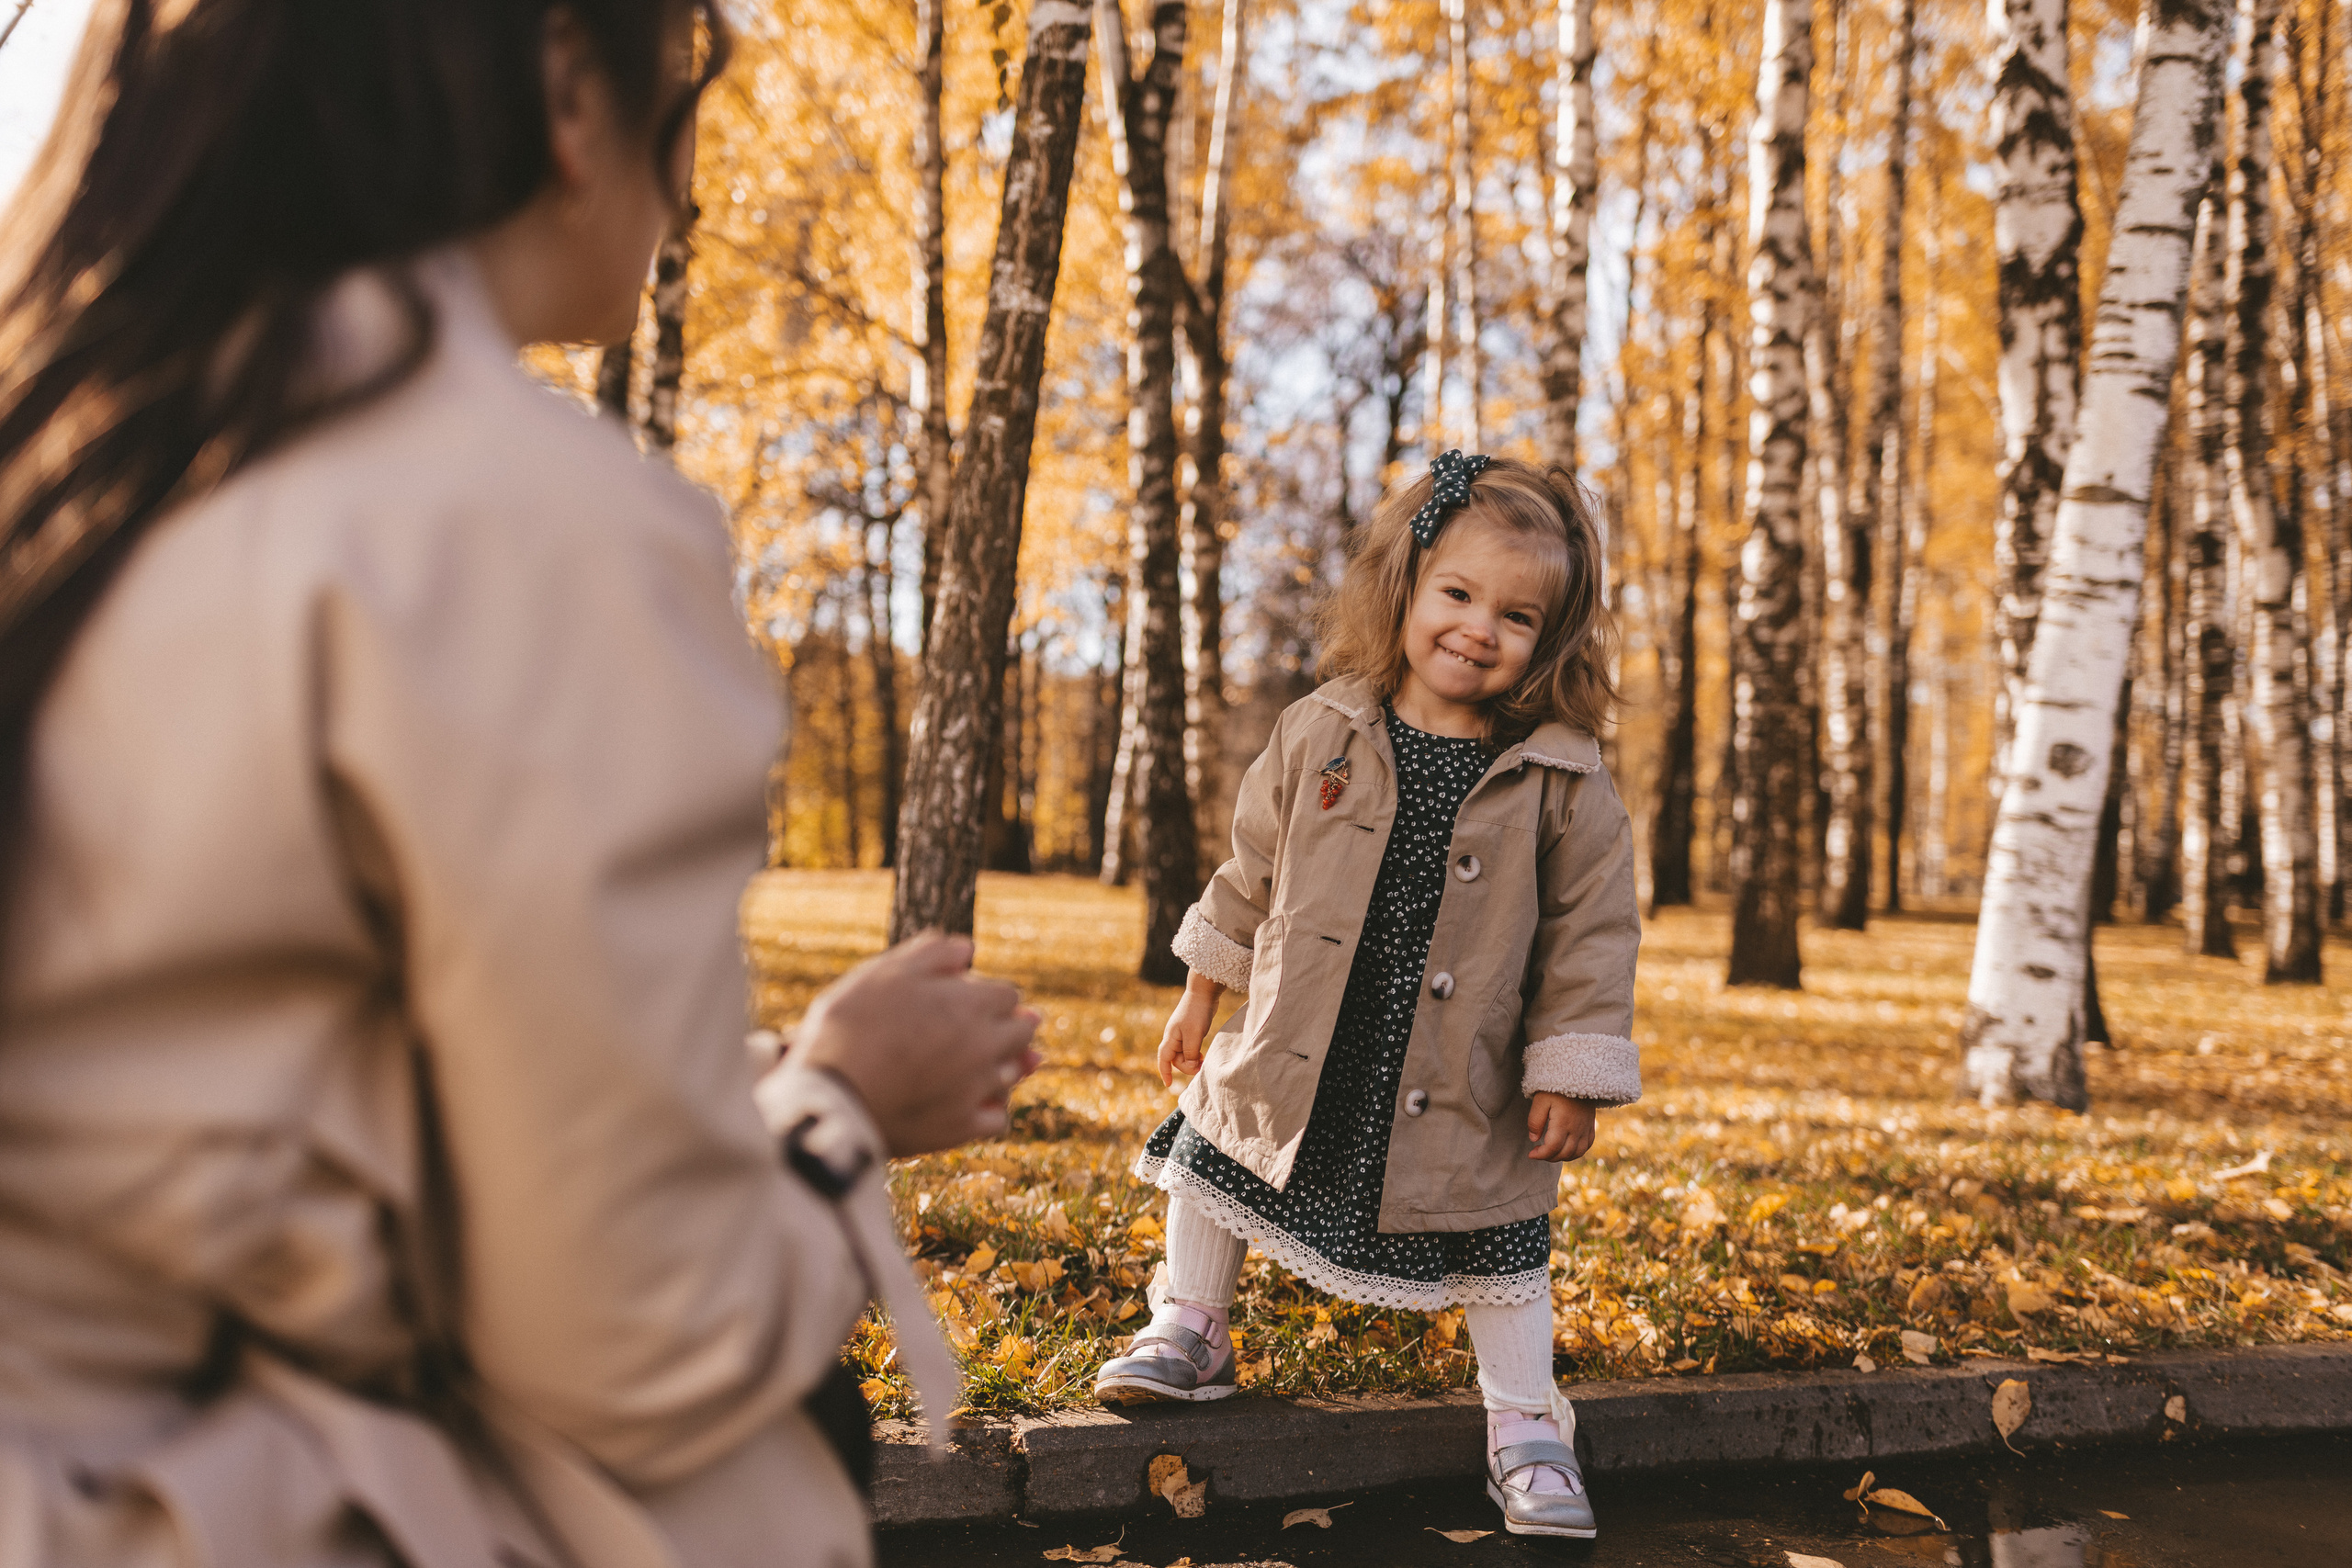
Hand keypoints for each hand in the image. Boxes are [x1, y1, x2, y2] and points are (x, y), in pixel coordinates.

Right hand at [792, 931, 1041, 1155]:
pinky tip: (971, 1104)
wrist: (831, 1091)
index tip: (963, 1000)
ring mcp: (977, 1089)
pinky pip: (998, 1119)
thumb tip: (968, 950)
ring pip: (1013, 1074)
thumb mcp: (885, 972)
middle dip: (1006, 1027)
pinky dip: (990, 1110)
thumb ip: (932, 953)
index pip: (1008, 994)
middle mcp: (985, 1045)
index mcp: (971, 1003)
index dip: (986, 995)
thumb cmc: (850, 1024)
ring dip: (1001, 1066)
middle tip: (977, 1030)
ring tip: (971, 1065)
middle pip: (1023, 1031)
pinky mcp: (962, 1128)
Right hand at [1155, 973, 1225, 1087]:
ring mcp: (1181, 1033)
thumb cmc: (1197, 1012)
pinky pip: (1189, 1047)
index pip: (1164, 1059)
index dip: (1164, 1072)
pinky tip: (1203, 1053)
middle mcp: (1173, 1036)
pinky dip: (1195, 1053)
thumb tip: (1189, 1066)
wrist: (1203, 992)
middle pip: (1176, 1059)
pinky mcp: (1190, 1030)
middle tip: (1201, 1065)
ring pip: (1184, 1054)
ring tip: (1203, 1059)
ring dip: (1192, 1060)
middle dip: (1187, 1066)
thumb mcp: (1194, 1035)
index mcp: (1171, 1037)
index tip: (1168, 1085)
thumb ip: (1190, 1053)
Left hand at [1527, 1092, 1596, 1161]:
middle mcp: (1577, 1128)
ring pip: (1577, 1153)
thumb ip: (1535, 1120)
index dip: (1541, 1154)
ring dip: (1563, 1157)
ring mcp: (1585, 1128)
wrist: (1578, 1077)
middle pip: (1565, 1153)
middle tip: (1538, 1152)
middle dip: (1549, 1157)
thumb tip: (1533, 1139)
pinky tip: (1566, 1149)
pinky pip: (1587, 1146)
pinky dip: (1576, 1152)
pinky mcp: (1590, 1125)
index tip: (1531, 1154)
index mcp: (1563, 1122)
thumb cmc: (1556, 1088)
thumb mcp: (1540, 1100)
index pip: (1553, 1147)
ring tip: (1551, 1153)